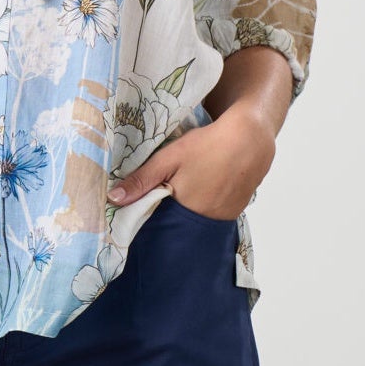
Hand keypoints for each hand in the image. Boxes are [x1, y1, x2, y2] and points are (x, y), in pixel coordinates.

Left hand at [108, 105, 276, 222]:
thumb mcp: (170, 158)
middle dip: (170, 217)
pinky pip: (215, 214)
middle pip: (180, 226)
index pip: (161, 227)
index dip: (152, 221)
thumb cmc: (207, 146)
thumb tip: (113, 199)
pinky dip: (207, 207)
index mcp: (186, 212)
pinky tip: (206, 189)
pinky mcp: (237, 210)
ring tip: (187, 192)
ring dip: (189, 212)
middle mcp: (207, 221)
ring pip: (198, 221)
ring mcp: (225, 217)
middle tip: (166, 198)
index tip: (142, 213)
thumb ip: (142, 179)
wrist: (251, 138)